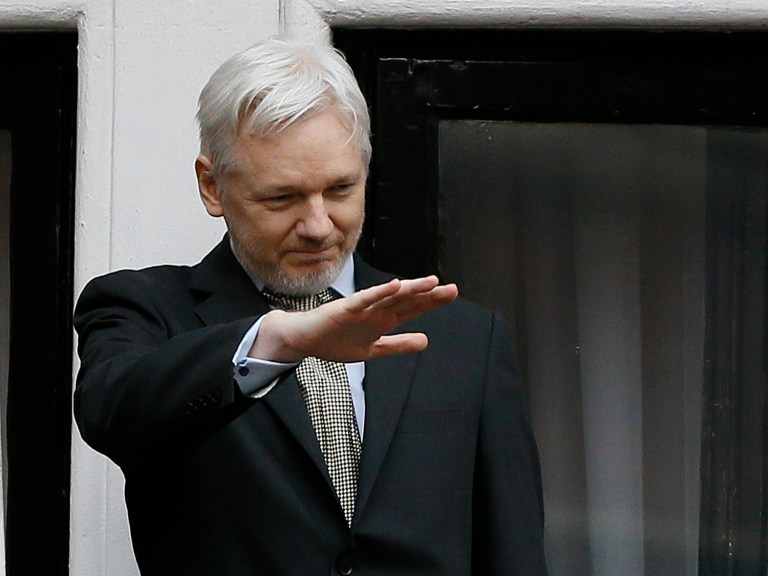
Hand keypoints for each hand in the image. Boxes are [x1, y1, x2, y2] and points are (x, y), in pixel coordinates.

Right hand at [251, 276, 457, 362]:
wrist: (304, 340)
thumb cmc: (336, 341)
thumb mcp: (373, 350)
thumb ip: (398, 345)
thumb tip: (425, 341)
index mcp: (384, 319)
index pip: (412, 308)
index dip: (432, 301)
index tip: (452, 294)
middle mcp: (376, 309)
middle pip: (407, 300)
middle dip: (429, 294)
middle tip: (451, 289)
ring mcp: (362, 308)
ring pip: (390, 296)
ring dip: (410, 289)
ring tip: (430, 282)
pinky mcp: (345, 308)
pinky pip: (365, 299)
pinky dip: (380, 292)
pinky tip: (395, 285)